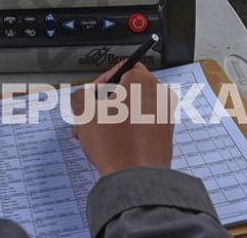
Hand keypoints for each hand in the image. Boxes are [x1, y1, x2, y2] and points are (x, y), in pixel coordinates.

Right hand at [72, 62, 175, 176]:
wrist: (136, 178)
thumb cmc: (115, 143)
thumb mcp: (85, 113)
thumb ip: (80, 97)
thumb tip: (83, 96)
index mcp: (142, 82)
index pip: (121, 67)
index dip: (101, 80)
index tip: (92, 94)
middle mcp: (158, 95)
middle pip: (127, 90)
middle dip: (103, 103)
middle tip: (89, 116)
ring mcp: (165, 116)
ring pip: (133, 109)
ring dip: (112, 118)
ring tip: (94, 135)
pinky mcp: (165, 135)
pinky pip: (142, 124)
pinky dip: (126, 129)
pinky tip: (109, 143)